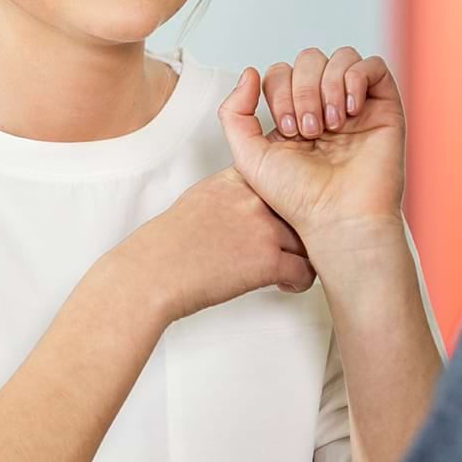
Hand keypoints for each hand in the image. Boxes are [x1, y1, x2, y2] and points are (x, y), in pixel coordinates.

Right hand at [109, 168, 316, 324]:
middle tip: (296, 243)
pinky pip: (305, 271)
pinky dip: (299, 282)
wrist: (153, 272)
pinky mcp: (267, 261)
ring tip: (292, 265)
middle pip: (300, 208)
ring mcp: (263, 228)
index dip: (290, 198)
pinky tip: (286, 283)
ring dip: (302, 255)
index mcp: (234, 181)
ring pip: (307, 239)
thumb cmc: (168, 244)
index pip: (281, 177)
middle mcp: (253, 200)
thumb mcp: (198, 199)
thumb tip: (245, 203)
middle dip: (300, 228)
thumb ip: (229, 195)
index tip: (292, 210)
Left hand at [219, 48, 405, 240]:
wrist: (338, 218)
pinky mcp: (385, 108)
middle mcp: (326, 106)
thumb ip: (235, 113)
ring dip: (329, 86)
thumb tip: (250, 72)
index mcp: (295, 114)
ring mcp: (356, 106)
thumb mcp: (248, 156)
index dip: (280, 92)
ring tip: (331, 125)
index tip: (288, 131)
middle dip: (304, 90)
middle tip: (310, 130)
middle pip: (310, 59)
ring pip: (341, 57)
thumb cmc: (299, 198)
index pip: (282, 72)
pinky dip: (357, 79)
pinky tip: (350, 111)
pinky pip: (374, 66)